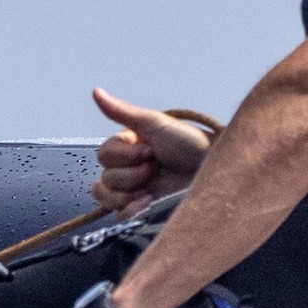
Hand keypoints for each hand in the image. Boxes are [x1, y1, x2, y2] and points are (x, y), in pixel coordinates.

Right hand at [89, 88, 213, 215]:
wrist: (211, 168)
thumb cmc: (189, 143)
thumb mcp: (155, 123)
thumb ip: (122, 112)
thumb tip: (96, 92)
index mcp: (128, 148)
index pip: (104, 156)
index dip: (125, 155)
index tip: (150, 150)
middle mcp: (128, 169)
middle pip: (105, 179)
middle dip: (130, 174)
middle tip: (155, 166)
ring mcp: (135, 191)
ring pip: (108, 198)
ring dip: (130, 191)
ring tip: (152, 187)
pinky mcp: (143, 211)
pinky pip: (122, 216)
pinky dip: (134, 209)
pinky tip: (152, 201)